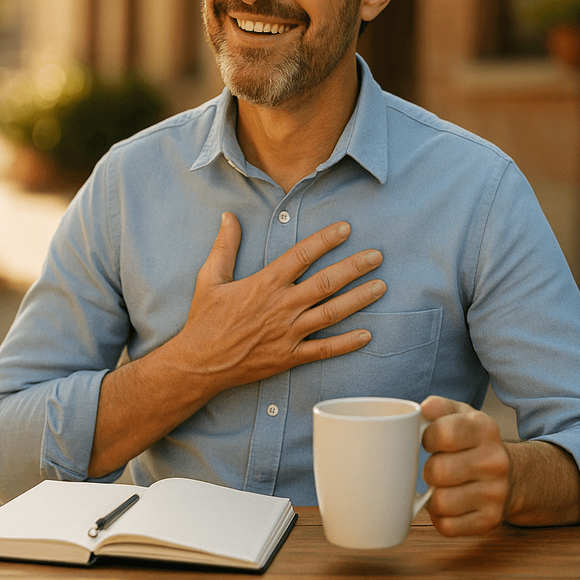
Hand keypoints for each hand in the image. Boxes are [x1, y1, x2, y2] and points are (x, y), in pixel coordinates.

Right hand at [174, 212, 385, 389]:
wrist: (199, 364)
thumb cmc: (204, 320)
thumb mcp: (209, 278)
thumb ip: (224, 246)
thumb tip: (229, 216)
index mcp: (265, 284)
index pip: (301, 255)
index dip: (325, 240)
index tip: (346, 228)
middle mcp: (281, 306)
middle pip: (326, 282)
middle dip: (354, 267)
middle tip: (377, 256)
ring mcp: (288, 333)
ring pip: (331, 313)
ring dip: (358, 299)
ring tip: (380, 287)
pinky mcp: (289, 357)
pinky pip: (324, 349)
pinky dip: (347, 343)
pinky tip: (367, 334)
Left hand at [419, 396, 579, 535]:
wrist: (512, 474)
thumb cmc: (475, 443)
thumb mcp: (462, 416)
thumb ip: (439, 407)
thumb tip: (424, 409)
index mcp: (485, 429)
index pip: (443, 433)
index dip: (427, 438)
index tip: (430, 442)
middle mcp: (494, 462)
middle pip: (437, 471)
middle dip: (429, 470)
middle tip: (436, 468)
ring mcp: (495, 494)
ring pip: (440, 502)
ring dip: (432, 496)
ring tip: (442, 487)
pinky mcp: (490, 520)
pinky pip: (447, 526)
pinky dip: (440, 517)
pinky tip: (449, 505)